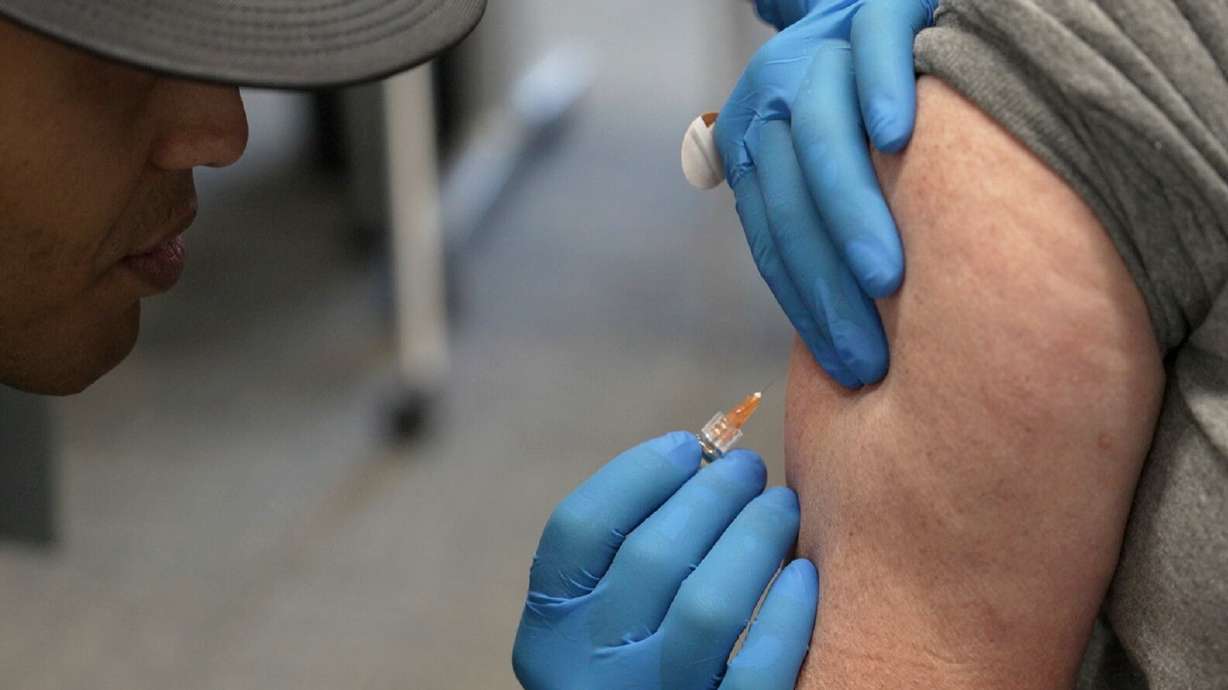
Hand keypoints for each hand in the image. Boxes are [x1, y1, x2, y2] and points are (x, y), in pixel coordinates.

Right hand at [513, 432, 817, 689]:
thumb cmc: (635, 666)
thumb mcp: (602, 621)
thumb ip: (628, 555)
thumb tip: (705, 459)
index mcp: (549, 633)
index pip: (580, 529)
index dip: (638, 475)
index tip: (687, 446)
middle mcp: (586, 673)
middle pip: (651, 556)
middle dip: (712, 495)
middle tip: (749, 468)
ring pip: (707, 607)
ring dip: (752, 539)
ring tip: (779, 506)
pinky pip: (757, 671)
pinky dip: (786, 617)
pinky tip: (803, 574)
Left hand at [715, 0, 935, 387]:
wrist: (905, 16)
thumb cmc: (883, 120)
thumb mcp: (838, 171)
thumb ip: (818, 227)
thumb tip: (829, 339)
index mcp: (753, 140)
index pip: (770, 235)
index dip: (805, 305)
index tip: (847, 368)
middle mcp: (773, 92)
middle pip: (787, 195)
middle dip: (825, 283)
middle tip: (871, 353)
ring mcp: (823, 47)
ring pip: (819, 131)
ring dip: (848, 208)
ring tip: (888, 280)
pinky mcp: (880, 6)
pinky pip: (873, 45)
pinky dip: (882, 90)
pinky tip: (900, 140)